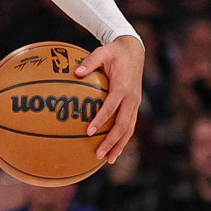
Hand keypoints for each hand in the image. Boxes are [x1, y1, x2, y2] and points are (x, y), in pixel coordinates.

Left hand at [78, 35, 143, 162]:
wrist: (134, 51)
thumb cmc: (114, 52)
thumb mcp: (103, 52)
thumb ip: (90, 62)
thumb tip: (75, 72)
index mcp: (123, 87)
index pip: (111, 108)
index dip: (100, 120)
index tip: (88, 131)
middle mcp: (131, 98)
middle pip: (122, 125)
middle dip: (111, 141)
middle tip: (97, 154)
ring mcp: (135, 103)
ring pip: (129, 129)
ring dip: (119, 145)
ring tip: (108, 160)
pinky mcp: (134, 106)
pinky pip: (129, 125)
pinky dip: (123, 139)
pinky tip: (115, 150)